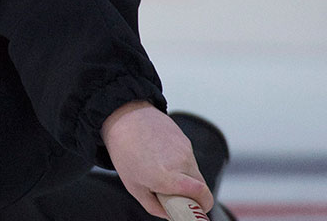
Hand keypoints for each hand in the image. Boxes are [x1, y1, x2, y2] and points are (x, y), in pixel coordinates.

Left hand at [100, 101, 213, 217]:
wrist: (124, 116)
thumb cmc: (124, 152)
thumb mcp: (133, 187)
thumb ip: (154, 206)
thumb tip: (170, 214)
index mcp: (167, 177)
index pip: (202, 195)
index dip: (202, 206)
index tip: (195, 210)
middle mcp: (181, 163)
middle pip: (201, 186)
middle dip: (192, 194)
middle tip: (173, 193)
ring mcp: (185, 149)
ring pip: (194, 172)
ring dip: (184, 177)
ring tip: (160, 169)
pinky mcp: (185, 139)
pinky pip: (189, 158)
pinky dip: (180, 162)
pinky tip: (161, 156)